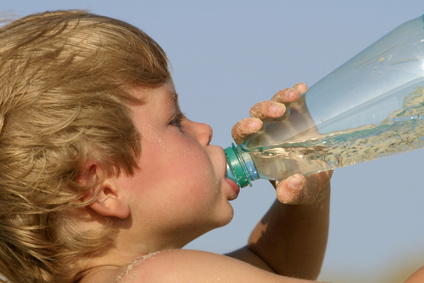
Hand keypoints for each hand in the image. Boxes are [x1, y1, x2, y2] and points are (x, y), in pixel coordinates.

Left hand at [231, 83, 331, 204]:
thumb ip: (292, 192)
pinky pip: (293, 99)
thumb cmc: (300, 187)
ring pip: (273, 103)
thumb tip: (294, 183)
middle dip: (265, 109)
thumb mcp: (297, 193)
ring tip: (294, 95)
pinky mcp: (298, 114)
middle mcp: (265, 131)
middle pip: (256, 114)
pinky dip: (296, 91)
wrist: (317, 179)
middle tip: (279, 112)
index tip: (256, 127)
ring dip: (281, 97)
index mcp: (254, 148)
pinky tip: (303, 88)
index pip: (241, 134)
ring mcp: (281, 121)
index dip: (245, 127)